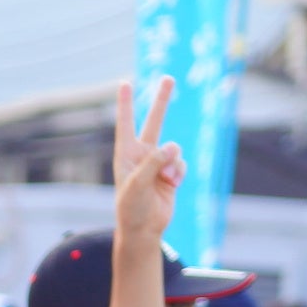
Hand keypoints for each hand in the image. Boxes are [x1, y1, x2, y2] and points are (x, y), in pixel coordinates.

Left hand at [110, 78, 182, 246]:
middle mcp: (142, 154)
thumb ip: (154, 163)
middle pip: (154, 121)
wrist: (144, 228)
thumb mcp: (138, 184)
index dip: (126, 103)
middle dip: (162, 100)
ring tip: (165, 180)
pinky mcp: (171, 173)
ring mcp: (157, 163)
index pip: (126, 122)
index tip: (125, 83)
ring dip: (173, 163)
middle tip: (168, 78)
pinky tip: (171, 184)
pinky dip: (179, 172)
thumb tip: (173, 146)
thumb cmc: (132, 207)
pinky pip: (181, 163)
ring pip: (174, 149)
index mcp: (126, 153)